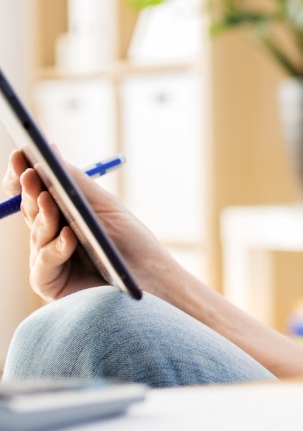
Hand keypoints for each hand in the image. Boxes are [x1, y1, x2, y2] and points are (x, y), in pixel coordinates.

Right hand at [3, 149, 176, 303]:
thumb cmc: (131, 242)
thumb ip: (74, 182)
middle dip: (29, 190)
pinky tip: (68, 237)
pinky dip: (55, 248)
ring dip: (43, 216)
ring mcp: (48, 259)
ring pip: (36, 233)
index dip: (25, 174)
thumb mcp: (103, 206)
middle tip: (29, 172)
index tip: (21, 153)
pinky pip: (44, 262)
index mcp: (63, 214)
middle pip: (30, 209)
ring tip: (48, 200)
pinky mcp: (50, 282)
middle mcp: (50, 235)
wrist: (153, 281)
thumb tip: (48, 149)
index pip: (35, 192)